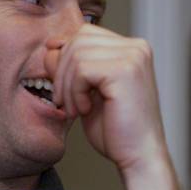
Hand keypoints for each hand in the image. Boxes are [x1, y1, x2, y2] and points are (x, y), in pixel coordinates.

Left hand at [44, 24, 184, 189]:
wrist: (139, 156)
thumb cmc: (118, 129)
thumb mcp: (88, 91)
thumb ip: (74, 66)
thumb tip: (51, 46)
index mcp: (133, 49)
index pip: (85, 33)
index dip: (65, 58)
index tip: (66, 90)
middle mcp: (137, 48)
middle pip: (78, 39)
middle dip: (63, 72)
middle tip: (68, 103)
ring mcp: (134, 57)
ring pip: (77, 53)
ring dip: (68, 85)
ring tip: (78, 108)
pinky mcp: (126, 70)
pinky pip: (82, 69)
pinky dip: (75, 92)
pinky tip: (85, 109)